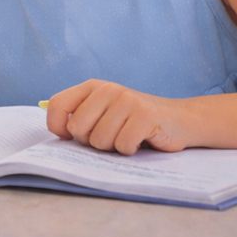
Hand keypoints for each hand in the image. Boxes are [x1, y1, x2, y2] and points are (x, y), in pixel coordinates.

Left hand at [44, 79, 191, 154]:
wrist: (180, 120)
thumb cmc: (134, 122)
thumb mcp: (104, 112)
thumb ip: (80, 116)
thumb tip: (56, 130)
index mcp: (92, 87)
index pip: (57, 104)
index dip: (57, 127)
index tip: (70, 137)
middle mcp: (108, 89)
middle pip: (77, 129)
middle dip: (91, 141)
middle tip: (111, 136)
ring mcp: (127, 101)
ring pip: (99, 141)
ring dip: (113, 147)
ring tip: (128, 136)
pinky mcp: (145, 115)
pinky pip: (122, 145)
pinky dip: (130, 150)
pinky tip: (141, 140)